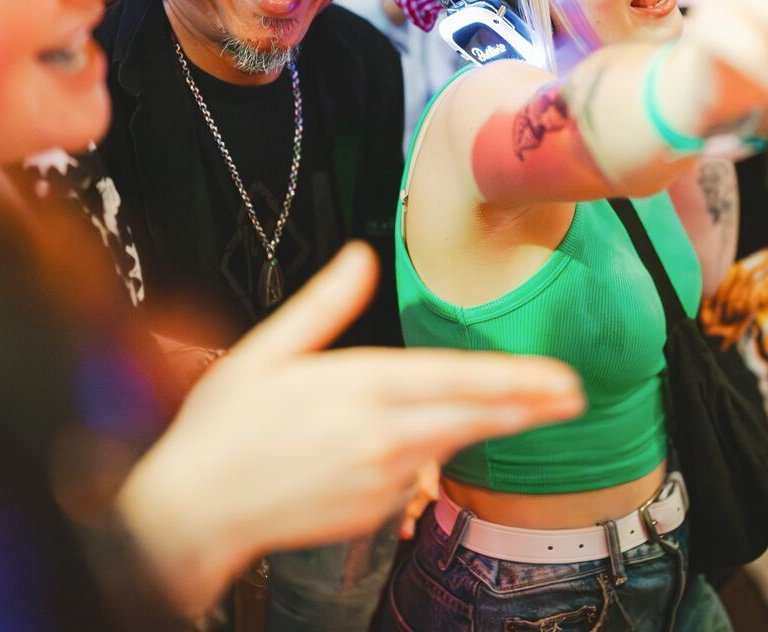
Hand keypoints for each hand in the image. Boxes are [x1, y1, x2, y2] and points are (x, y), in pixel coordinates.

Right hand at [119, 244, 584, 615]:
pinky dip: (431, 457)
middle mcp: (380, 435)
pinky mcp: (371, 509)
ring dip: (494, 428)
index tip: (555, 378)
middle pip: (470, 416)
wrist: (193, 512)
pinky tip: (436, 444)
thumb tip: (362, 256)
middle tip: (573, 396)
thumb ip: (324, 303)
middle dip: (527, 405)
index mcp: (358, 387)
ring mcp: (379, 478)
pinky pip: (413, 476)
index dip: (512, 381)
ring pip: (449, 445)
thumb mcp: (266, 350)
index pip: (454, 380)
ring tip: (540, 412)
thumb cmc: (223, 428)